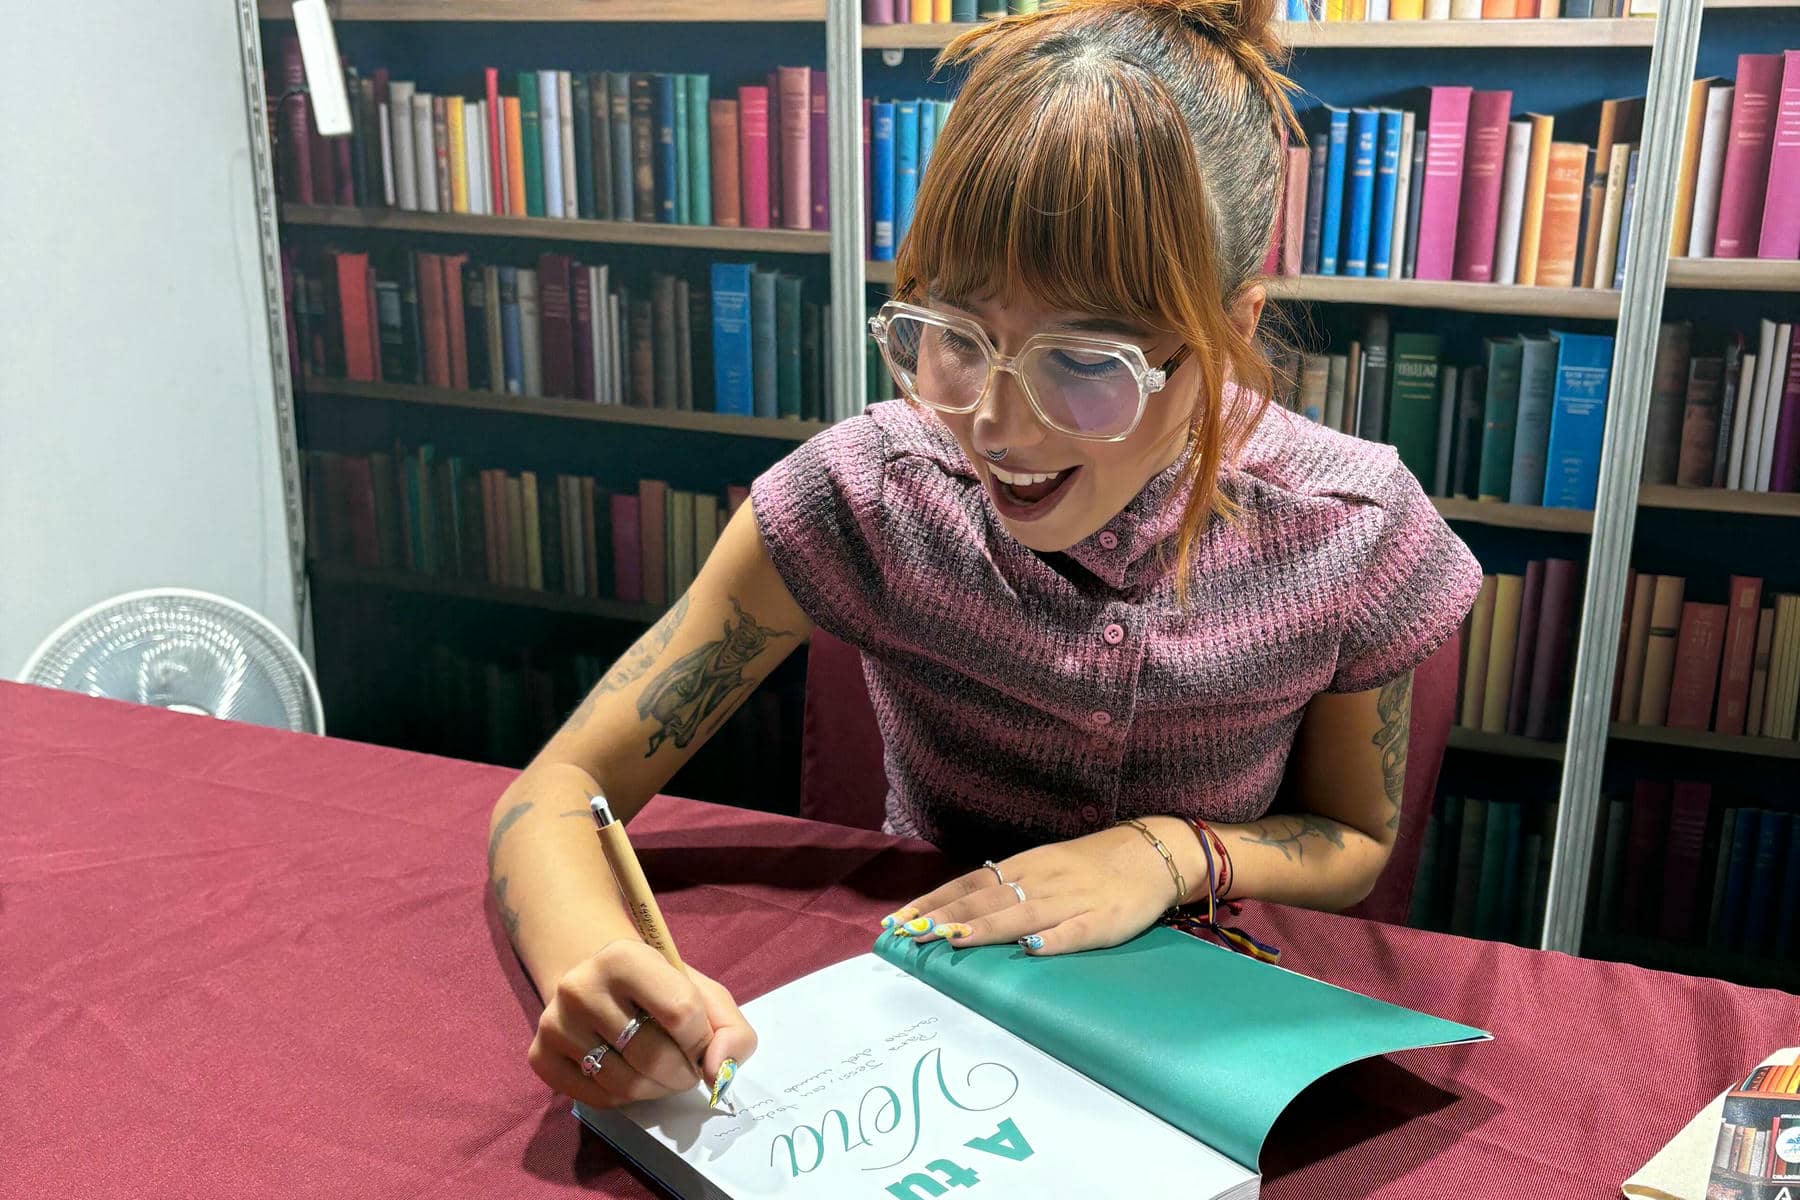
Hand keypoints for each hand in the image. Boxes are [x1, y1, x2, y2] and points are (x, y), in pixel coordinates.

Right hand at [528, 939, 756, 1109]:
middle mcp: (581, 985)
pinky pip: (599, 1099)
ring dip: (657, 1089)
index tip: (701, 1041)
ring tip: (660, 1070)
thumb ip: (732, 1031)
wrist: (600, 984)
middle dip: (683, 1074)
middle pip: (653, 1057)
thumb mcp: (704, 994)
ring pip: (626, 1085)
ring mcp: (555, 1022)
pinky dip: (626, 1098)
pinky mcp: (540, 1056)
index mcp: (624, 956)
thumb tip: (718, 1074)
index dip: (703, 1040)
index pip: (682, 1013)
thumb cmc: (659, 989)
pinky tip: (628, 1072)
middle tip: (685, 1067)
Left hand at [884, 823, 1185, 955]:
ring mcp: (1071, 901)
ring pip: (1022, 915)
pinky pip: (1075, 932)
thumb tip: (957, 912)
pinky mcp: (1102, 921)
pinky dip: (1054, 940)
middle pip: (986, 901)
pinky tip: (1032, 950)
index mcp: (1024, 868)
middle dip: (945, 919)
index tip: (899, 921)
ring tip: (953, 940)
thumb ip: (1005, 889)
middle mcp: (1041, 881)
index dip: (933, 903)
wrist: (1151, 854)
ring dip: (986, 928)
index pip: (968, 885)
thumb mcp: (1042, 867)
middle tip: (910, 935)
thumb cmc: (1089, 866)